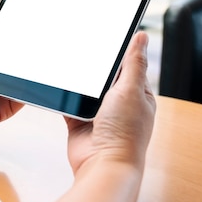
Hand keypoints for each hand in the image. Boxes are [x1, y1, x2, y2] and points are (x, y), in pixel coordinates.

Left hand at [0, 3, 23, 134]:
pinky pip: (20, 100)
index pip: (10, 50)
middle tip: (37, 45)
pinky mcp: (4, 109)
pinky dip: (27, 92)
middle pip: (18, 66)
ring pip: (22, 82)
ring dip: (29, 74)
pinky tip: (27, 81)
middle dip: (27, 57)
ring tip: (35, 62)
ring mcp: (2, 93)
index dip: (20, 41)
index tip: (30, 28)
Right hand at [65, 31, 155, 176]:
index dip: (119, 52)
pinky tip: (60, 88)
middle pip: (104, 76)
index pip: (129, 66)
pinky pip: (70, 104)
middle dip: (94, 68)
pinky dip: (65, 97)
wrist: (102, 165)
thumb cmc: (124, 134)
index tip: (106, 36)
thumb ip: (133, 63)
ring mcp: (99, 114)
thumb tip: (141, 37)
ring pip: (85, 89)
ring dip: (79, 83)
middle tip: (84, 51)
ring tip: (71, 70)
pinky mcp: (79, 122)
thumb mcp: (131, 90)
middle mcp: (120, 104)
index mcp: (138, 95)